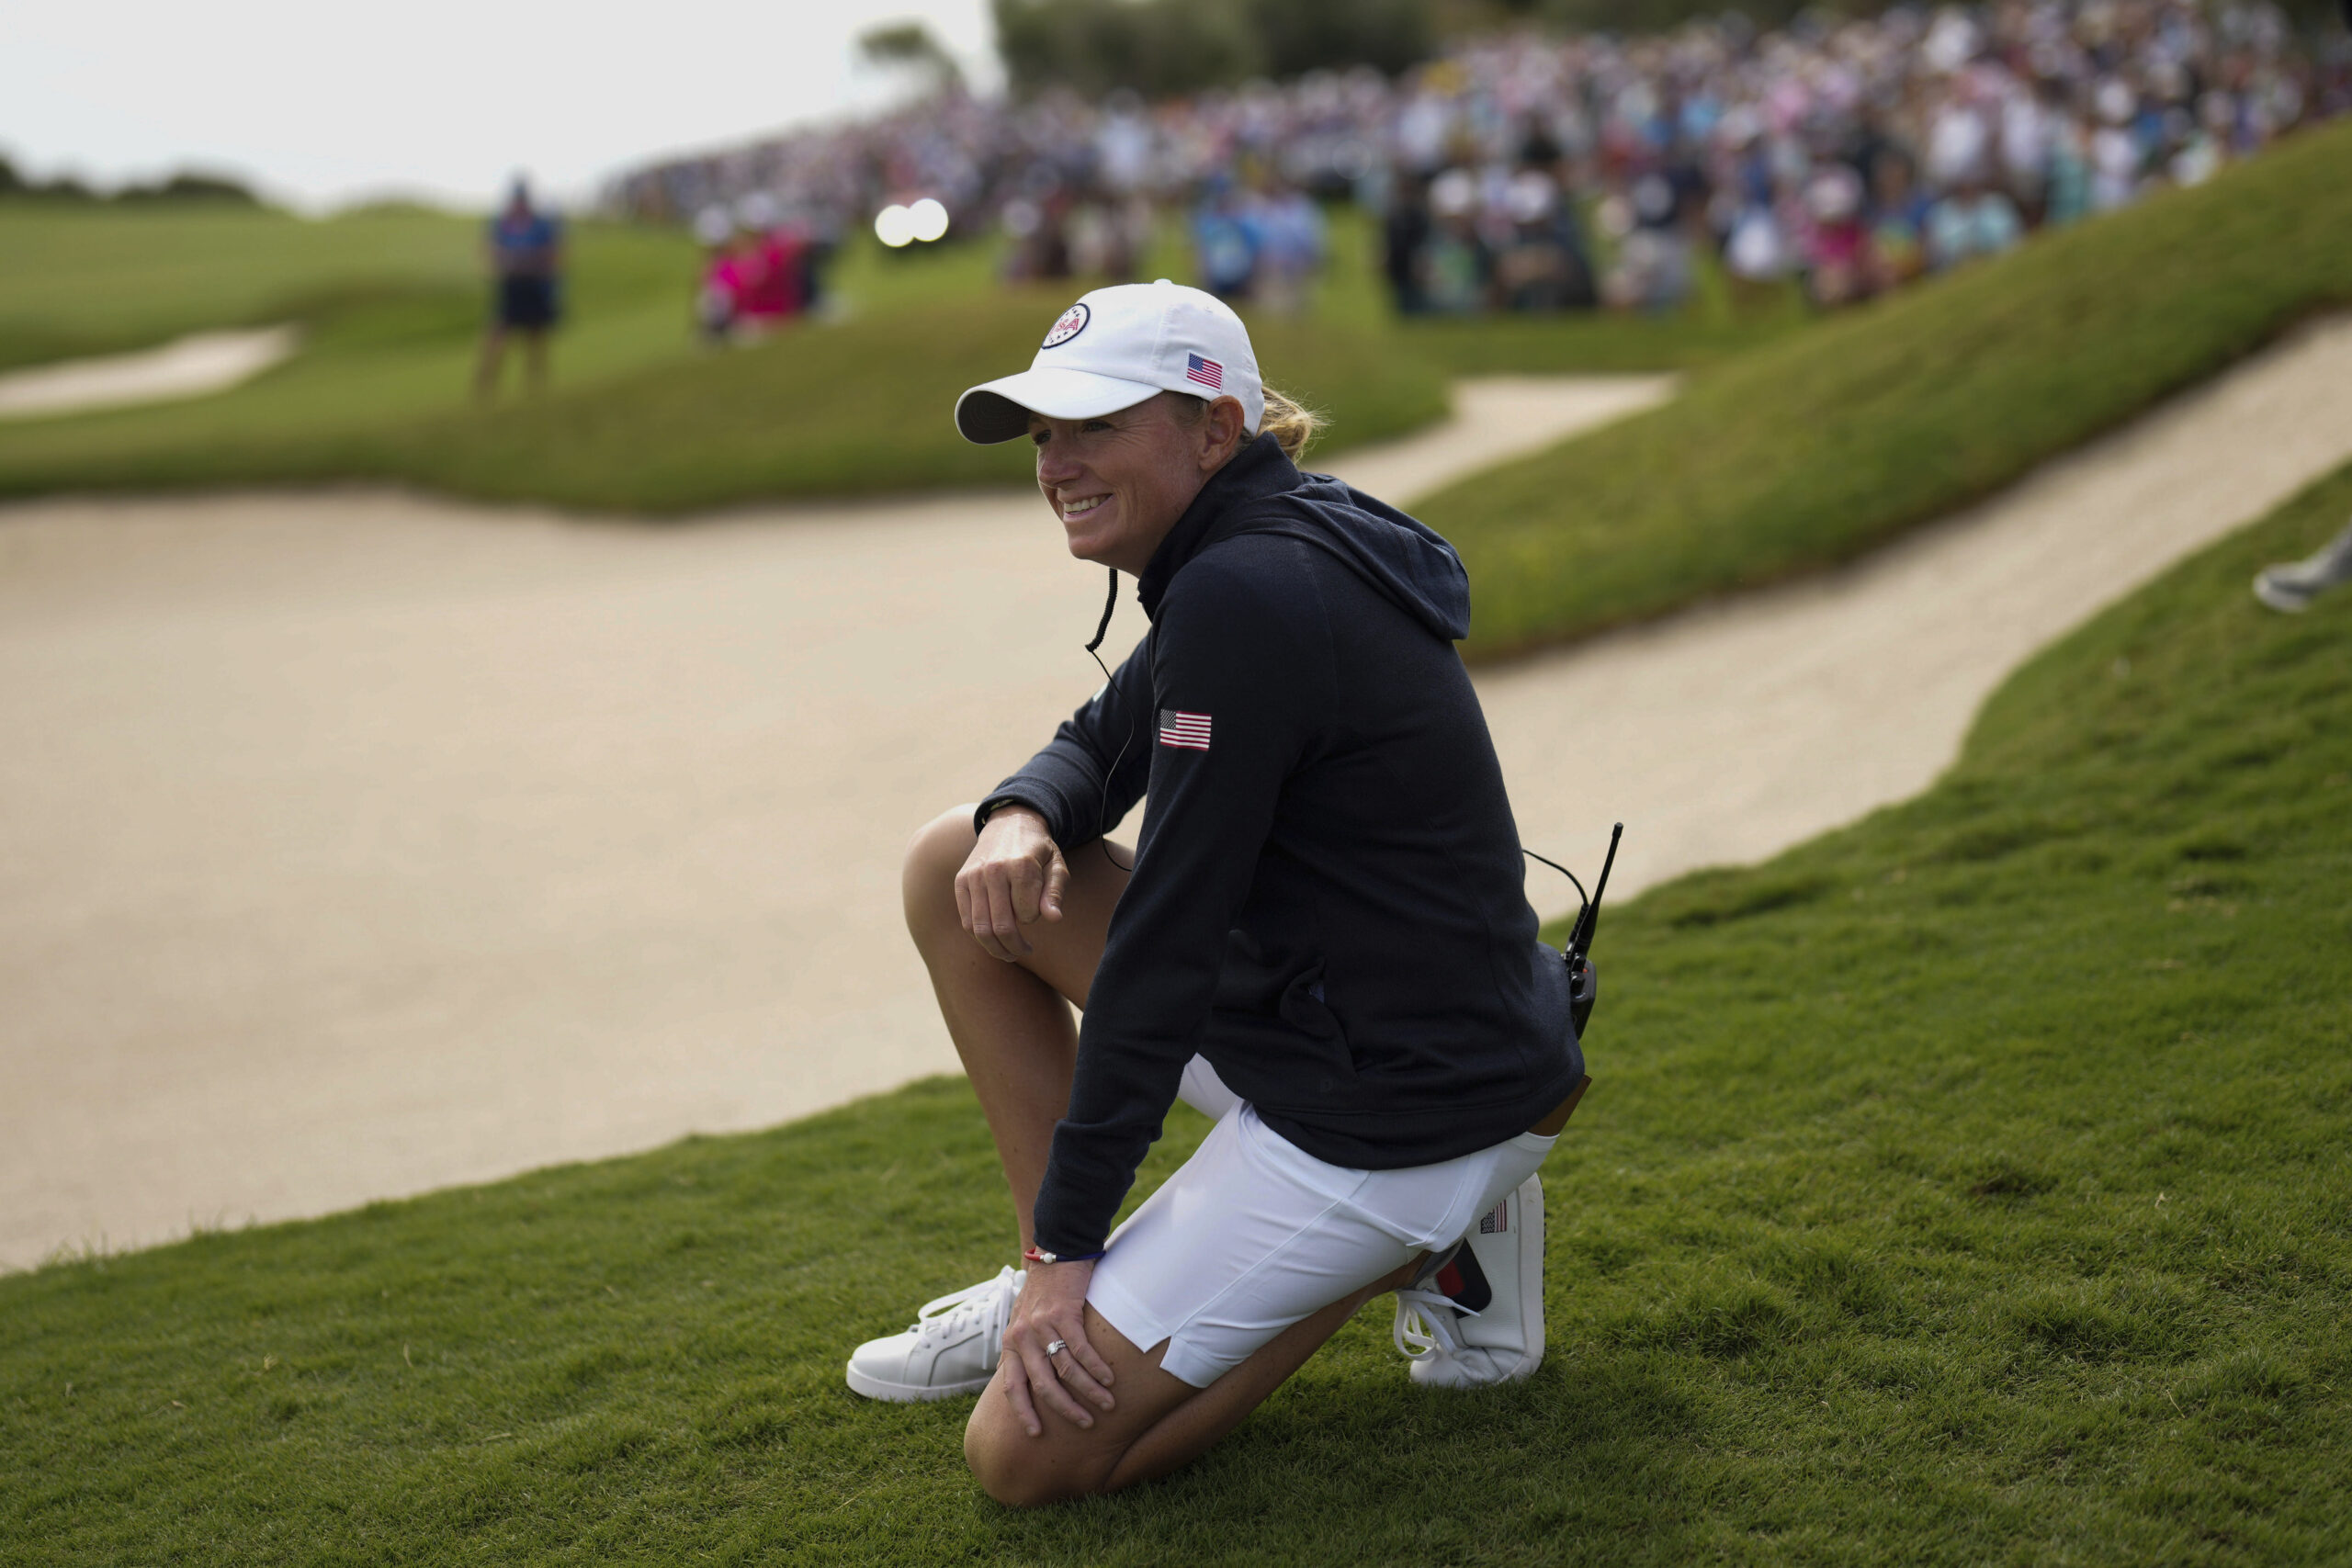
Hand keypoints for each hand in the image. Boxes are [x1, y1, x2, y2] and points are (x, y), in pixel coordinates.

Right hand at [955, 806, 1068, 961]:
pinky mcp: (961, 881)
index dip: (1034, 919)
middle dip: (1015, 946)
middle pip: (1001, 926)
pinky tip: (992, 938)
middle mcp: (994, 870)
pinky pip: (966, 920)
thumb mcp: (1056, 865)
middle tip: (1024, 951)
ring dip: (996, 948)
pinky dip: (979, 935)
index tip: (1037, 912)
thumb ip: (1055, 892)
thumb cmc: (1037, 849)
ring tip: (1009, 953)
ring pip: (980, 928)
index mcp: (1021, 865)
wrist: (1009, 822)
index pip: (1027, 914)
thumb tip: (1054, 919)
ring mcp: (973, 876)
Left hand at [998, 1259, 1114, 1436]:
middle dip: (1065, 1408)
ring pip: (1066, 1370)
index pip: (1012, 1386)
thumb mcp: (1024, 1320)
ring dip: (1089, 1390)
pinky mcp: (1063, 1313)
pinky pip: (1081, 1349)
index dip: (1023, 1412)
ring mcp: (1042, 1325)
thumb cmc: (1044, 1290)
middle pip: (1042, 1385)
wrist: (1056, 1251)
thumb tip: (1033, 1381)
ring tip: (1106, 1404)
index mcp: (1011, 1342)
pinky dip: (1097, 1367)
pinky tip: (1109, 1379)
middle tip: (1084, 1424)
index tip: (1037, 1434)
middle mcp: (1022, 1336)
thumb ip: (1027, 1349)